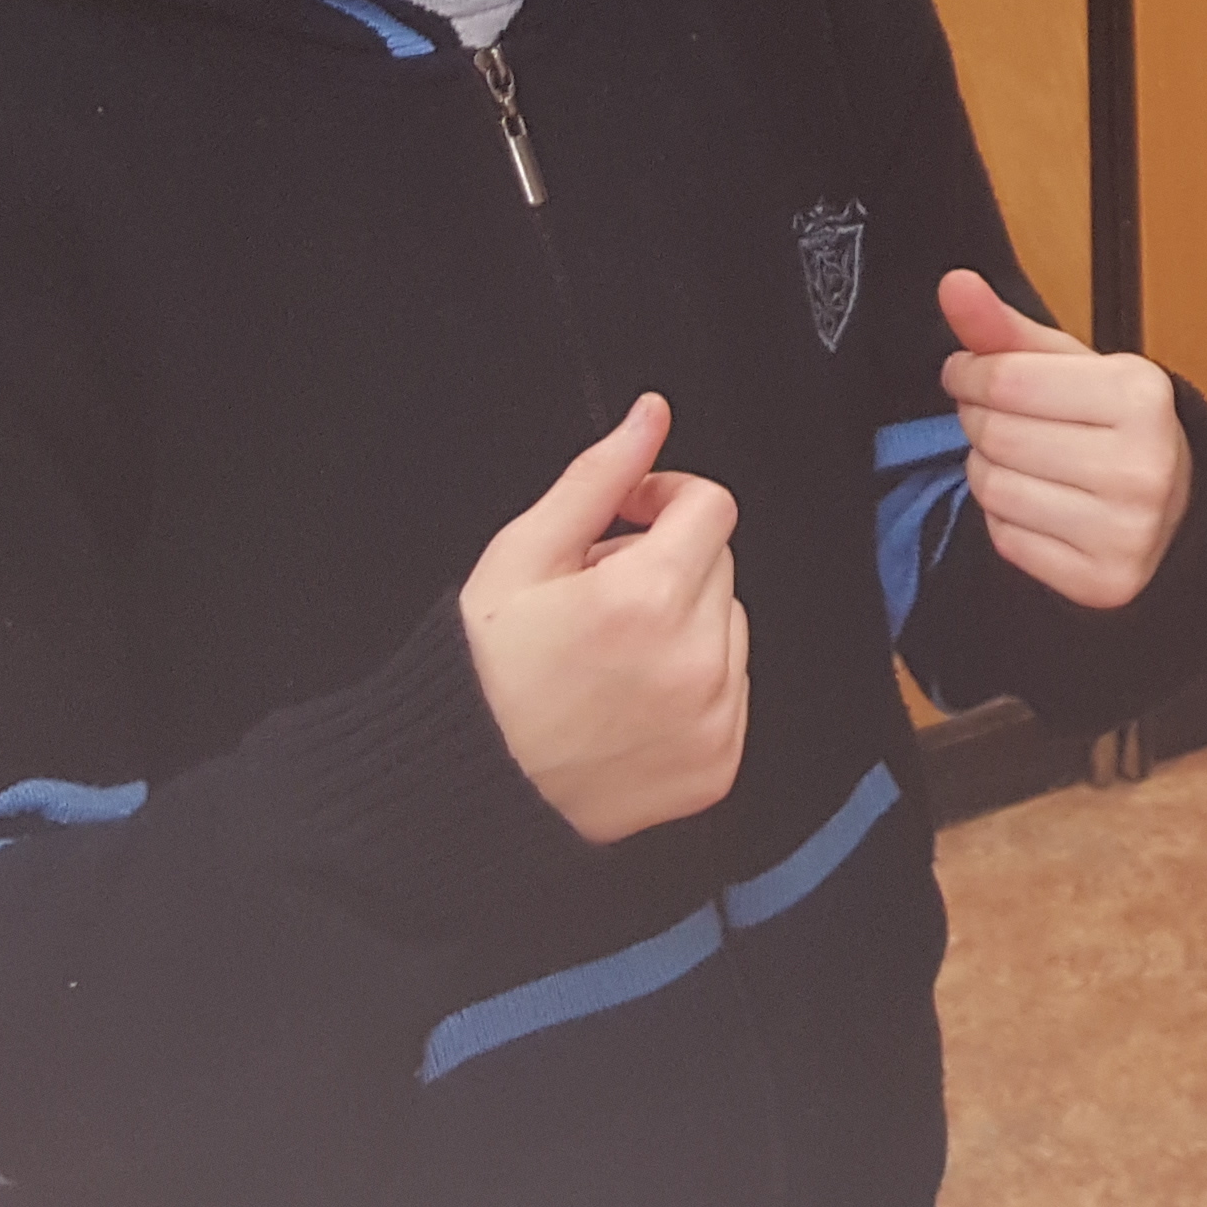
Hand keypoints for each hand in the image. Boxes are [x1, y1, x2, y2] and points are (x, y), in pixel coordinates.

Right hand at [459, 393, 750, 844]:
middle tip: (597, 597)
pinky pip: (733, 693)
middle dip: (667, 564)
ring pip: (730, 628)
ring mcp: (713, 718)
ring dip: (685, 625)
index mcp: (646, 597)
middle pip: (719, 565)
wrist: (473, 790)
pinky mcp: (718, 764)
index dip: (665, 500)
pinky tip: (630, 698)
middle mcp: (694, 660)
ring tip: (611, 654)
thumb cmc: (484, 674)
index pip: (711, 506)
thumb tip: (650, 416)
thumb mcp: (521, 557)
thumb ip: (598, 479)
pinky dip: (694, 687)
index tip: (629, 518)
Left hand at [937, 271, 1192, 611]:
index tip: (964, 372)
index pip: (1007, 380)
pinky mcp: (1104, 581)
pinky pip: (1006, 540)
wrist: (1173, 507)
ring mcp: (1127, 530)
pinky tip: (1035, 503)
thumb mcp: (1071, 366)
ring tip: (1017, 459)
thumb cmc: (1113, 424)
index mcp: (1141, 394)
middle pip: (997, 435)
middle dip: (979, 420)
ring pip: (995, 489)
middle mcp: (1143, 465)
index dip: (968, 373)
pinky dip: (1005, 519)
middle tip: (996, 418)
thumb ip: (1007, 328)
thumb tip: (952, 282)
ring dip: (987, 469)